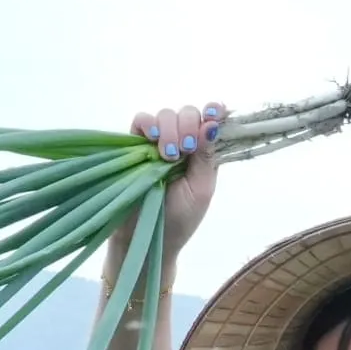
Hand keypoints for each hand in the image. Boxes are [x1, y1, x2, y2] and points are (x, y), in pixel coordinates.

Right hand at [128, 102, 225, 248]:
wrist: (147, 238)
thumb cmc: (179, 218)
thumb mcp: (201, 189)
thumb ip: (207, 157)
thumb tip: (212, 124)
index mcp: (203, 153)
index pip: (210, 122)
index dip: (215, 112)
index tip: (215, 112)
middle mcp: (182, 142)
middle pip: (188, 113)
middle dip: (189, 126)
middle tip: (186, 149)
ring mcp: (158, 142)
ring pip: (166, 114)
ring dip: (171, 128)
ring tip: (168, 155)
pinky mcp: (135, 145)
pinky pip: (141, 121)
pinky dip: (148, 124)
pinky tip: (154, 139)